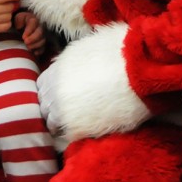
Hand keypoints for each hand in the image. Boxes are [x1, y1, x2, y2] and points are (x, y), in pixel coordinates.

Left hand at [14, 11, 45, 55]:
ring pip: (43, 40)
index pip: (33, 23)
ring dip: (36, 45)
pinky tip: (35, 53)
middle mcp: (39, 26)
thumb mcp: (17, 19)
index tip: (23, 37)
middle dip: (33, 38)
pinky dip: (40, 50)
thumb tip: (19, 26)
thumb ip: (18, 20)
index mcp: (33, 19)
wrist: (22, 27)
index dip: (29, 31)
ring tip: (28, 48)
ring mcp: (42, 34)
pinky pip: (44, 47)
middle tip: (26, 42)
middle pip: (40, 32)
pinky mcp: (41, 42)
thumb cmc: (19, 22)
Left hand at [36, 23, 149, 141]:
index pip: (41, 86)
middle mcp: (54, 90)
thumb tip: (72, 59)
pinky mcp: (75, 129)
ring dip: (62, 124)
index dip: (52, 92)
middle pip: (43, 106)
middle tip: (70, 113)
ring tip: (79, 124)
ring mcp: (62, 111)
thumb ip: (76, 56)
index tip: (62, 96)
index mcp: (57, 69)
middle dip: (54, 109)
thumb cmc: (123, 51)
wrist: (139, 71)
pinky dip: (72, 136)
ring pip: (51, 123)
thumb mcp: (92, 44)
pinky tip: (85, 132)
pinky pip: (65, 136)